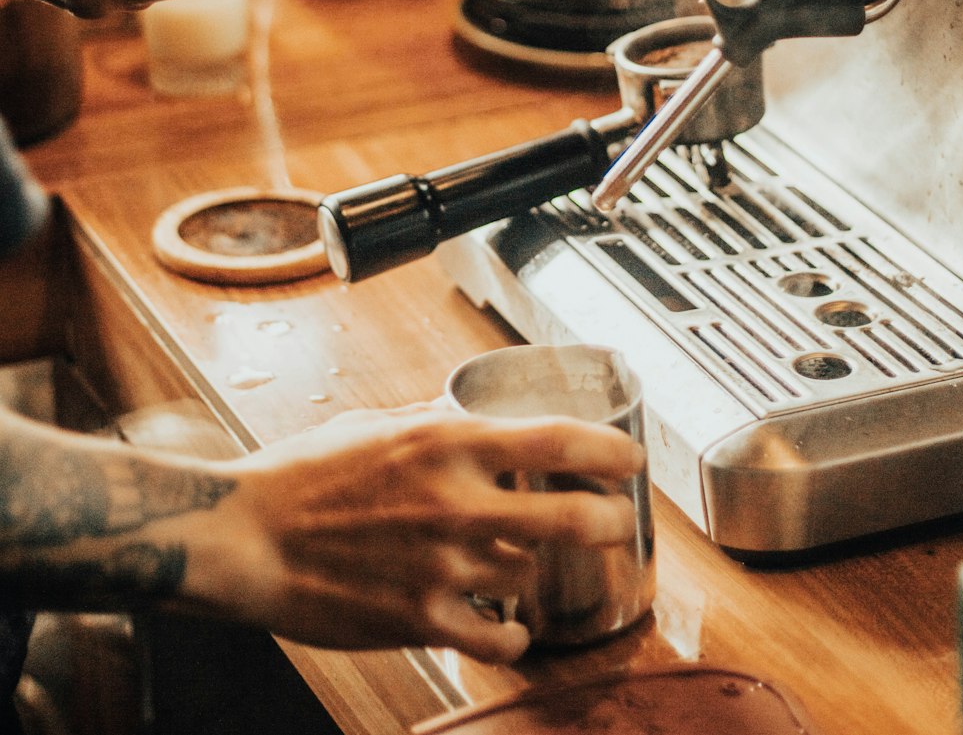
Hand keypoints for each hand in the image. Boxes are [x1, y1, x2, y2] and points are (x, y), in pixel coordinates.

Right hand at [206, 405, 643, 660]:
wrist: (244, 538)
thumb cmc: (301, 476)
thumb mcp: (376, 423)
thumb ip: (434, 420)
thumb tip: (473, 413)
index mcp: (446, 441)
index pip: (557, 441)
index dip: (610, 449)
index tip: (630, 457)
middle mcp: (456, 502)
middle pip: (574, 518)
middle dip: (611, 521)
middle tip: (616, 521)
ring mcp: (443, 566)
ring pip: (532, 575)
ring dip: (536, 571)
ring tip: (528, 566)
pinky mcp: (422, 620)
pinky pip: (500, 637)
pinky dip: (513, 634)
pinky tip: (509, 626)